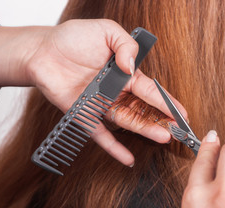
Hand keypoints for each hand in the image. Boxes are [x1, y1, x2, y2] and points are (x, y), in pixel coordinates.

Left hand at [0, 19, 186, 165]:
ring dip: (145, 130)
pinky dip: (113, 148)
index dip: (167, 102)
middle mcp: (116, 92)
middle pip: (143, 110)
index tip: (182, 114)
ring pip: (127, 122)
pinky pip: (101, 135)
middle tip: (179, 131)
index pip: (150, 90)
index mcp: (124, 74)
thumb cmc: (72, 38)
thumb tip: (131, 68)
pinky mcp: (84, 116)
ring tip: (163, 137)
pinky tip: (127, 158)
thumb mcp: (106, 31)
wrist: (43, 51)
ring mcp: (101, 105)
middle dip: (161, 120)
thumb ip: (125, 46)